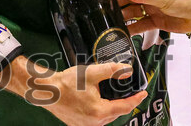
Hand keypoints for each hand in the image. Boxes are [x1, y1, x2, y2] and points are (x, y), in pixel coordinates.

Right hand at [0, 59, 145, 125]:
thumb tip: (127, 71)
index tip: (144, 93)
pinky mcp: (79, 124)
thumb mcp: (92, 72)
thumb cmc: (66, 83)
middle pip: (116, 112)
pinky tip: (99, 100)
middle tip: (130, 91)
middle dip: (124, 102)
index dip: (136, 99)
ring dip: (112, 106)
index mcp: (100, 111)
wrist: (47, 91)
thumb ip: (112, 70)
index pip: (125, 107)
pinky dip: (102, 110)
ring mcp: (86, 125)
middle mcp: (94, 122)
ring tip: (114, 94)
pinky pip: (96, 119)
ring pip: (107, 116)